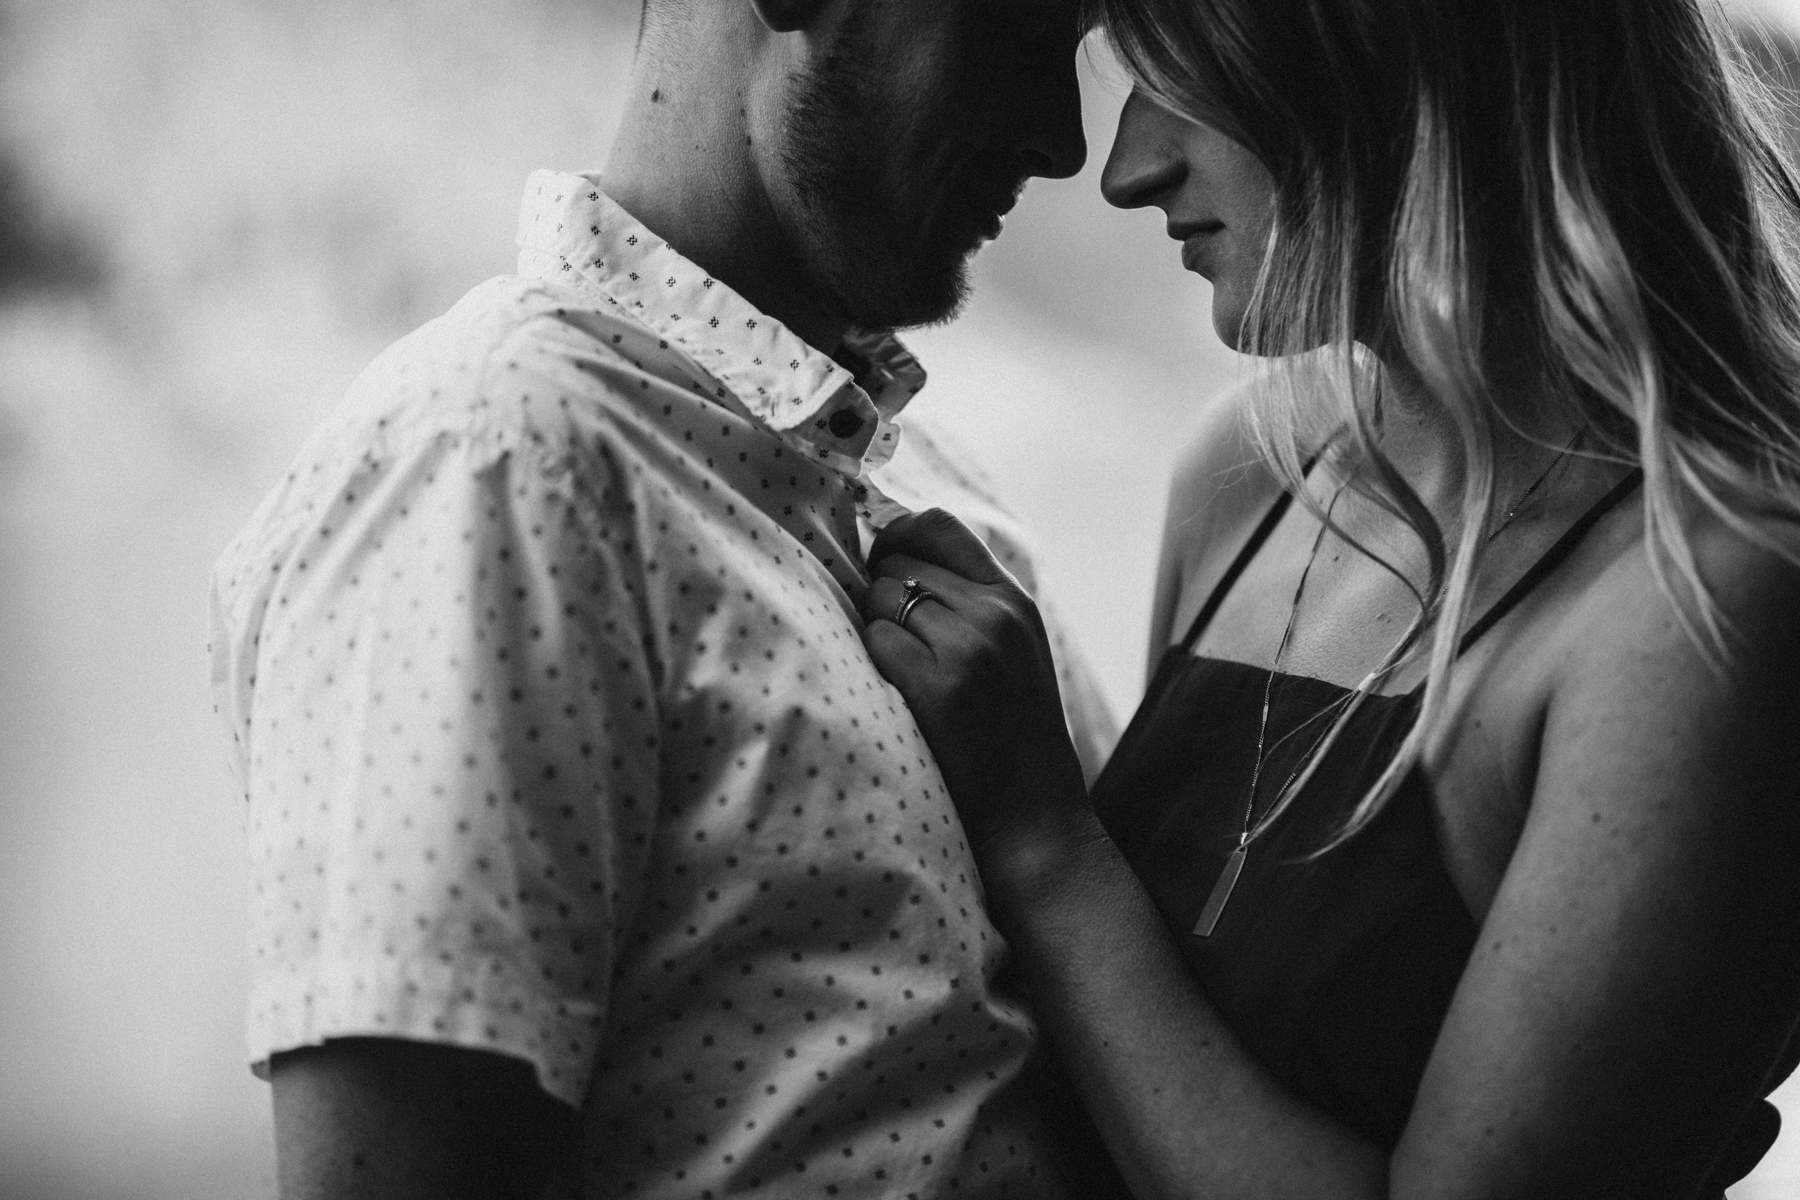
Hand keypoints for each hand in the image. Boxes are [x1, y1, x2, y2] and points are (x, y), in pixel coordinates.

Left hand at [859, 509, 1089, 861]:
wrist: (1036, 814)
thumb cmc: (1013, 735)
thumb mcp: (1014, 650)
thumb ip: (971, 602)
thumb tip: (893, 554)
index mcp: (1013, 600)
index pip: (940, 525)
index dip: (896, 534)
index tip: (880, 561)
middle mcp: (993, 613)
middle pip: (898, 562)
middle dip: (881, 594)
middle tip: (895, 643)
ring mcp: (968, 648)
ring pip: (881, 598)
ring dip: (875, 630)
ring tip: (901, 673)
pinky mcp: (939, 686)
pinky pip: (875, 640)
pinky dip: (874, 662)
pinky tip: (896, 694)